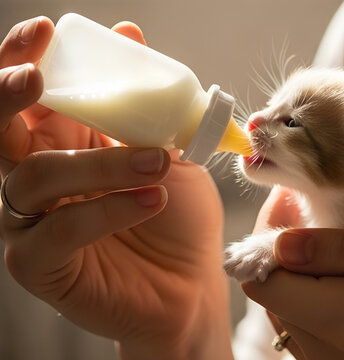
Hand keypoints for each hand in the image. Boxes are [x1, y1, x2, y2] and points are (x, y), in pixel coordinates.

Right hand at [0, 17, 232, 358]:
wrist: (193, 282)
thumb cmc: (178, 215)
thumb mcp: (169, 148)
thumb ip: (145, 99)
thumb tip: (129, 32)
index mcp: (62, 141)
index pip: (25, 95)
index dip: (22, 58)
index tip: (45, 31)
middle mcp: (36, 177)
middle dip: (8, 95)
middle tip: (38, 76)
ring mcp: (31, 222)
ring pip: (34, 178)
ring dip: (98, 163)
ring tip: (158, 162)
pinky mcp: (39, 264)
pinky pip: (55, 232)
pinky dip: (105, 212)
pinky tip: (151, 202)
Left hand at [244, 220, 343, 358]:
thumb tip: (284, 242)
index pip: (265, 280)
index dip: (267, 235)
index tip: (295, 199)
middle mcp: (336, 358)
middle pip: (273, 299)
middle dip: (284, 251)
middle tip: (319, 212)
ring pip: (289, 319)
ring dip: (301, 277)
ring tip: (340, 244)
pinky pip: (313, 339)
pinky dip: (318, 303)